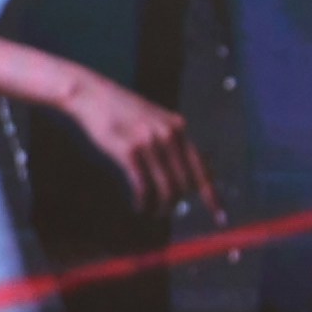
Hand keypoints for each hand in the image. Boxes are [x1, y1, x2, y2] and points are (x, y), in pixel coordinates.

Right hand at [61, 73, 219, 217]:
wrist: (90, 94)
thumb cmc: (122, 110)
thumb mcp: (156, 119)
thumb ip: (174, 140)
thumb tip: (192, 172)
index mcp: (179, 128)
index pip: (202, 168)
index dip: (212, 196)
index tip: (220, 218)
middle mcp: (169, 135)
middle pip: (185, 184)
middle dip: (176, 202)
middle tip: (165, 210)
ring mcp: (150, 143)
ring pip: (167, 190)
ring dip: (161, 207)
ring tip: (154, 212)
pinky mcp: (129, 151)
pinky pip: (144, 187)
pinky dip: (143, 202)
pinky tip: (139, 206)